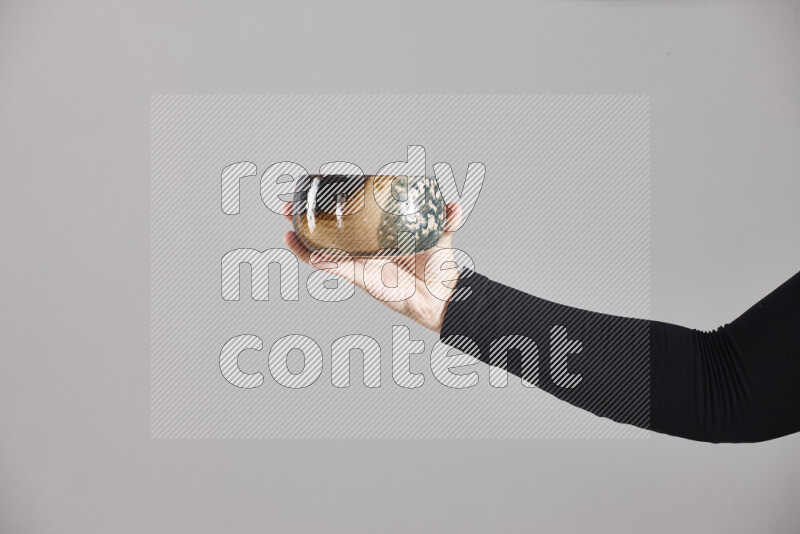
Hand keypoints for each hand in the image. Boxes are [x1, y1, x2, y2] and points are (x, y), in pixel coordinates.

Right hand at [282, 202, 462, 332]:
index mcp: (377, 237)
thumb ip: (446, 220)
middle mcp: (364, 251)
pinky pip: (337, 270)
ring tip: (288, 230)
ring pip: (324, 253)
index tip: (313, 192)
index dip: (328, 208)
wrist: (444, 296)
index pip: (348, 220)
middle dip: (305, 222)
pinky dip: (323, 263)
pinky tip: (309, 253)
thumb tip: (455, 205)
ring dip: (304, 243)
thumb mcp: (441, 236)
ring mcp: (361, 265)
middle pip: (327, 235)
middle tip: (288, 207)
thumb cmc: (438, 267)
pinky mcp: (363, 279)